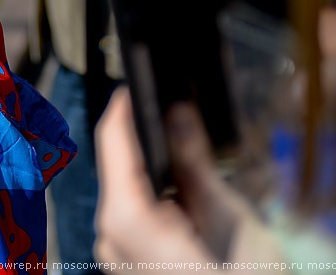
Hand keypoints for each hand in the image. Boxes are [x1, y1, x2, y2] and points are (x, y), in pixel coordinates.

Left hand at [93, 87, 284, 273]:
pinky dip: (151, 193)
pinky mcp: (127, 263)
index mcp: (125, 218)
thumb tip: (178, 113)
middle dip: (142, 134)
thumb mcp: (228, 219)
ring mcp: (114, 253)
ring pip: (123, 188)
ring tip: (183, 141)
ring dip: (149, 164)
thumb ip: (195, 162)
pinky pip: (130, 213)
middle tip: (174, 106)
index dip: (125, 106)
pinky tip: (180, 186)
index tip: (141, 80)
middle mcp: (107, 235)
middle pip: (117, 164)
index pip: (113, 141)